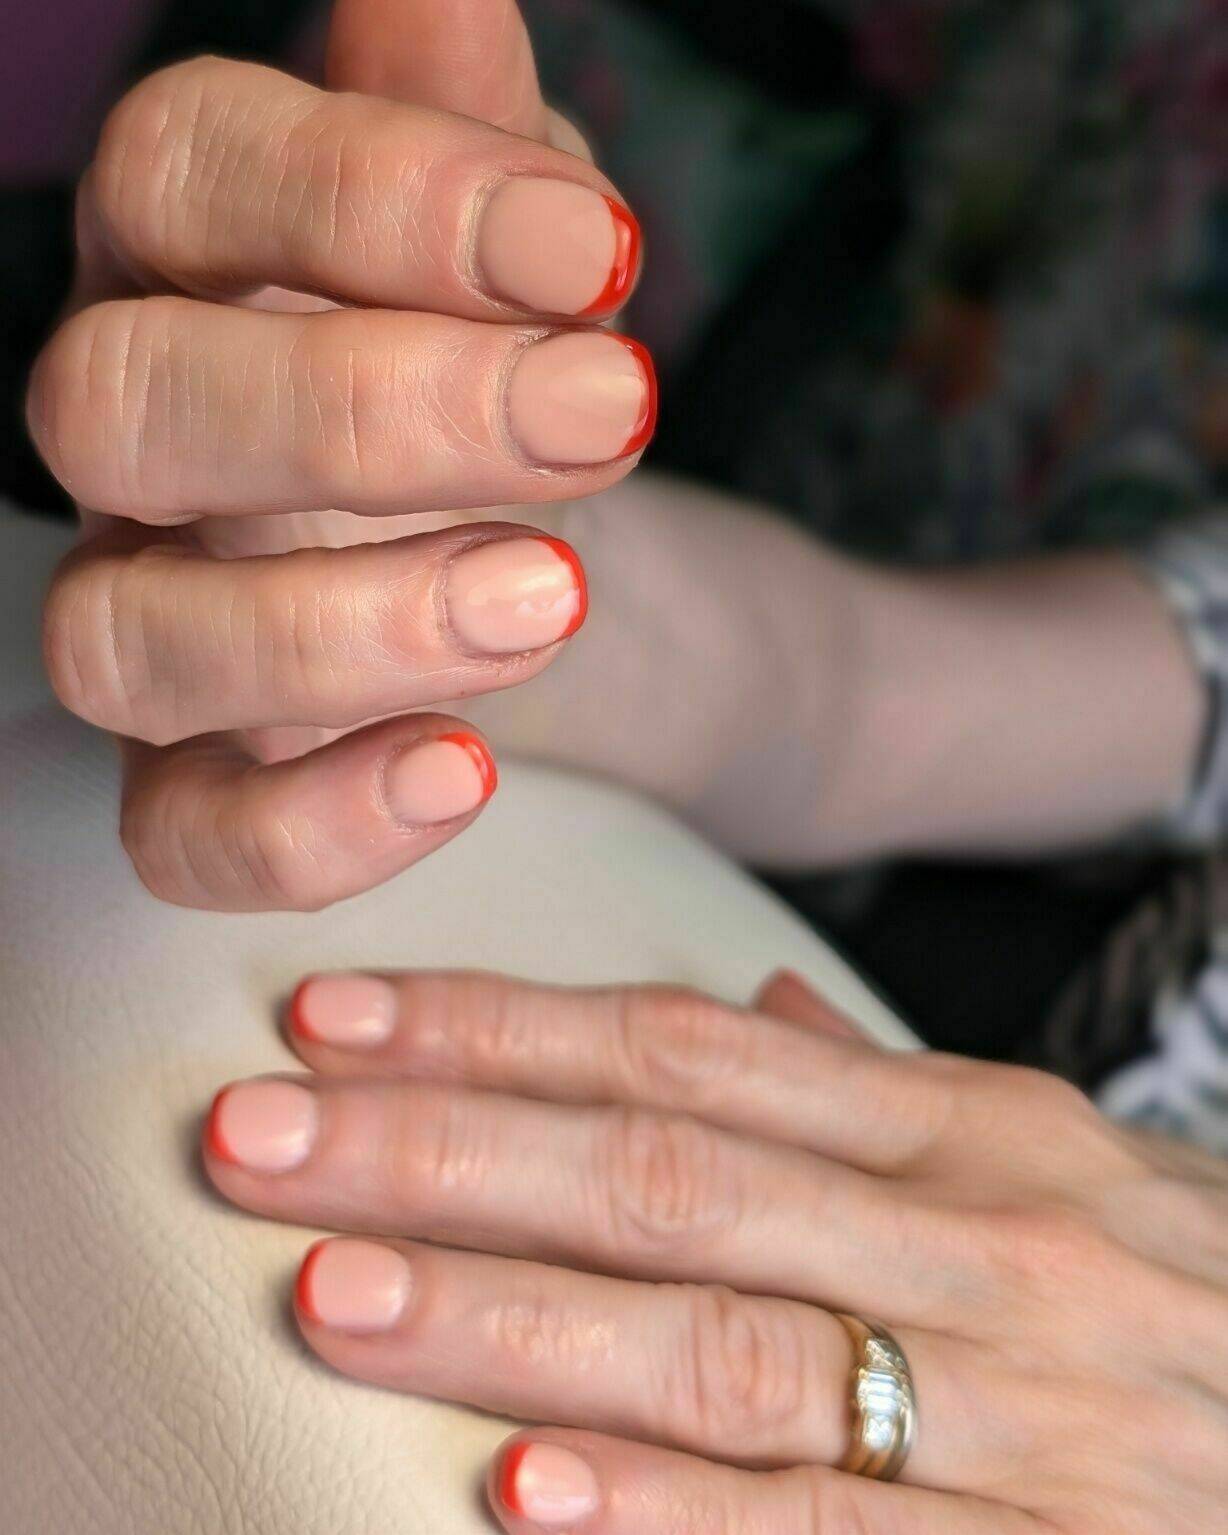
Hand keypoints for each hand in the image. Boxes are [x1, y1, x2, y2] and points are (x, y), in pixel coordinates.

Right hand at [27, 0, 652, 909]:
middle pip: (129, 405)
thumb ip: (471, 124)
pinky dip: (312, 826)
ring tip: (554, 594)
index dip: (372, 202)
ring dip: (340, 627)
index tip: (593, 248)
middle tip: (602, 410)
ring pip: (130, 641)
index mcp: (191, 267)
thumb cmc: (523, 376)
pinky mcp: (206, 783)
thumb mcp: (523, 236)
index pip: (185, 178)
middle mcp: (139, 445)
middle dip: (373, 410)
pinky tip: (464, 768)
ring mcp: (158, 620)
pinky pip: (188, 838)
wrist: (559, 566)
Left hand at [203, 968, 1226, 1533]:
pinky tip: (522, 1489)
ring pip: (721, 1341)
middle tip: (263, 1140)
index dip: (498, 1027)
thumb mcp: (1046, 1158)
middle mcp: (977, 1240)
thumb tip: (757, 1007)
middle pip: (666, 1175)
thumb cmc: (1170, 1280)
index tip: (338, 1020)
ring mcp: (1011, 1403)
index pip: (685, 1046)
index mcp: (963, 1124)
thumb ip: (883, 1090)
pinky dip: (668, 1515)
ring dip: (510, 1319)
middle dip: (447, 1154)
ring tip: (334, 1297)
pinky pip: (826, 1531)